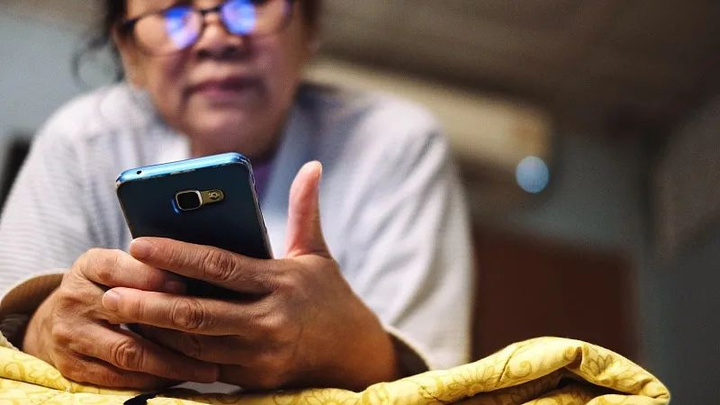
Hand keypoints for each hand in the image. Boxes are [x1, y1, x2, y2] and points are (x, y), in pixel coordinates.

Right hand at [23, 249, 219, 388]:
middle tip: (214, 332)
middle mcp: (74, 299)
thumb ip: (151, 266)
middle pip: (126, 313)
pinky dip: (153, 380)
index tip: (185, 285)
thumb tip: (200, 272)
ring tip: (207, 368)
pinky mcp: (72, 367)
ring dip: (172, 363)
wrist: (60, 317)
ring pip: (128, 352)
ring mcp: (70, 335)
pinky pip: (118, 379)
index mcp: (88, 266)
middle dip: (172, 323)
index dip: (151, 277)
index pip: (117, 268)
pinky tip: (181, 378)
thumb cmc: (110, 286)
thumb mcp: (122, 265)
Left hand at [102, 162, 400, 389]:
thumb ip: (307, 209)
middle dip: (149, 304)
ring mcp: (260, 354)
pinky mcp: (253, 378)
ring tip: (118, 314)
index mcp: (281, 282)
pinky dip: (172, 352)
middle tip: (110, 294)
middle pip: (197, 313)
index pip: (220, 266)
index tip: (138, 244)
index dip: (176, 255)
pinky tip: (145, 338)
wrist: (352, 352)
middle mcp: (269, 320)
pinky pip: (203, 365)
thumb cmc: (327, 294)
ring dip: (153, 330)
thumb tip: (312, 166)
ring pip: (194, 344)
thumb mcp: (316, 252)